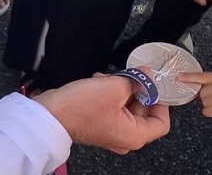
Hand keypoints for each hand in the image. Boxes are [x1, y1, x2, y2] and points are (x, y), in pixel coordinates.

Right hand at [34, 68, 170, 153]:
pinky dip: (109, 93)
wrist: (50, 114)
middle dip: (137, 90)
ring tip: (108, 77)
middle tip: (131, 74)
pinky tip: (99, 81)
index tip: (155, 84)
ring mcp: (111, 131)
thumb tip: (148, 73)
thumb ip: (136, 80)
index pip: (161, 122)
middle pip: (143, 112)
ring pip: (126, 106)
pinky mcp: (98, 123)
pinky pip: (113, 107)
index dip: (161, 101)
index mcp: (134, 135)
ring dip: (120, 88)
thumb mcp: (115, 88)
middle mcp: (124, 137)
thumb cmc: (80, 107)